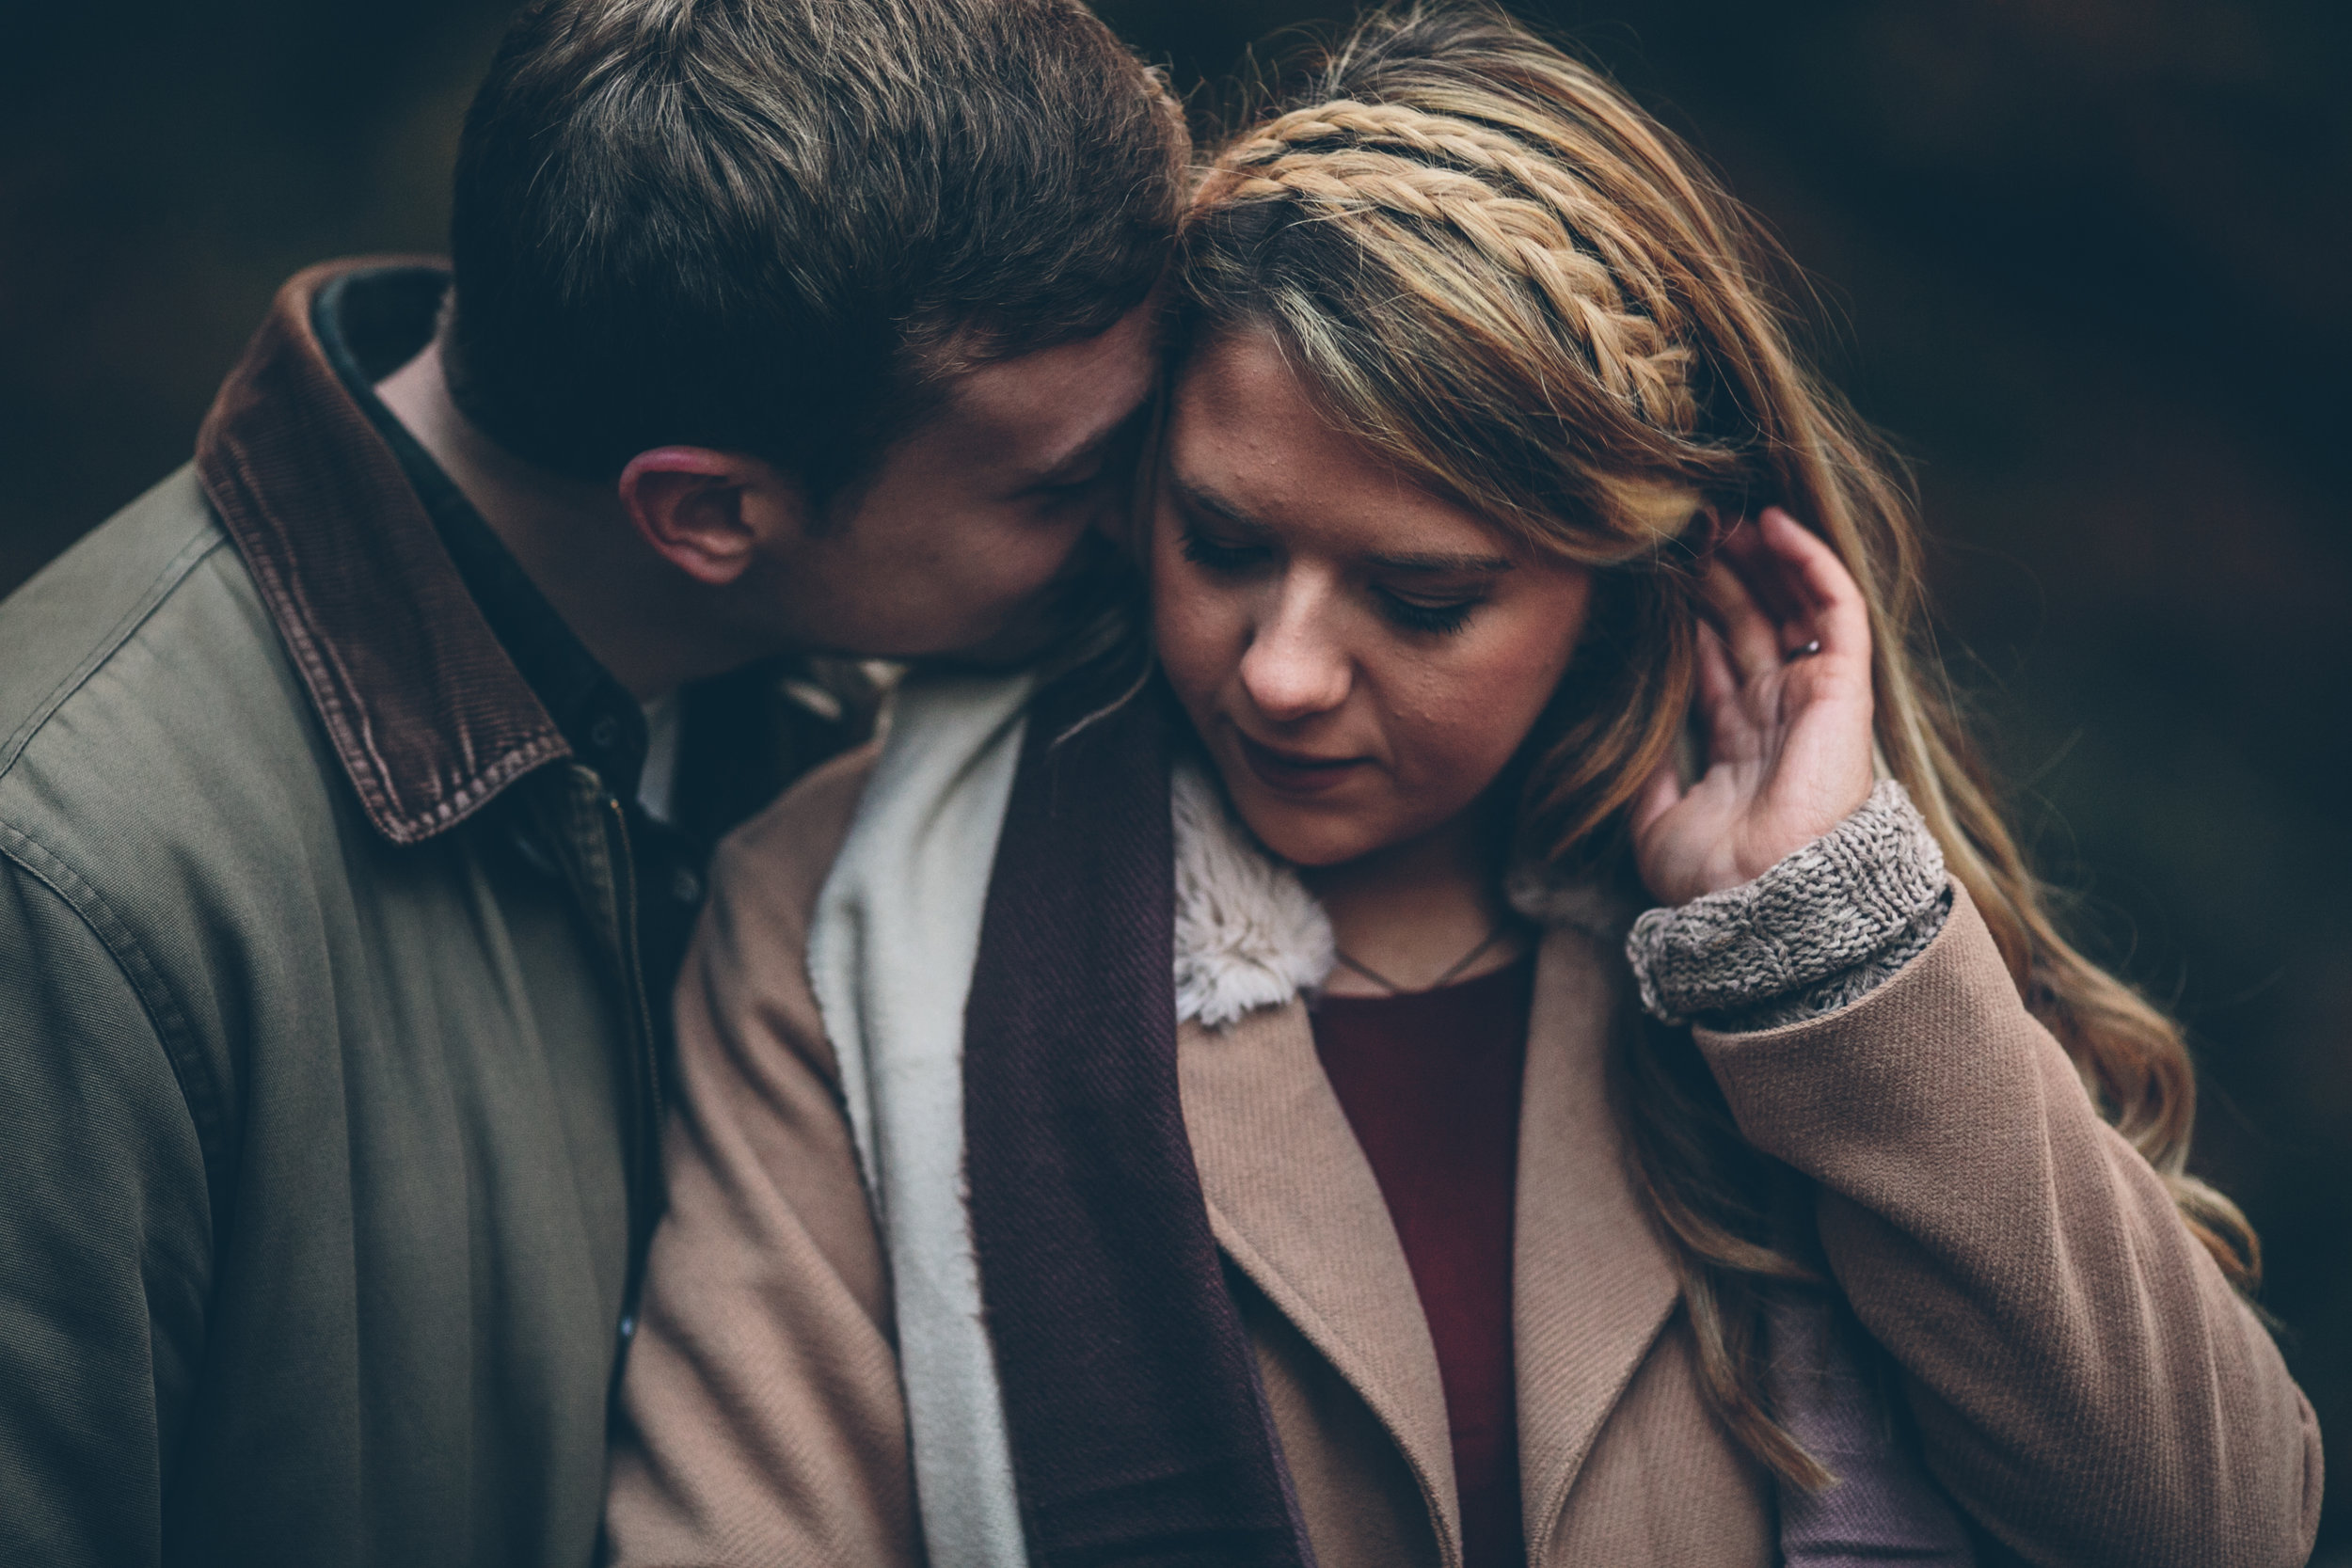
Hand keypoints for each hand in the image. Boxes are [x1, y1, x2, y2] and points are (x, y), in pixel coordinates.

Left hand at [1631, 507, 1876, 905]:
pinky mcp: (1842, 685)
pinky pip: (1835, 608)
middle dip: (1720, 574)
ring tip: (1721, 515)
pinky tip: (1772, 524)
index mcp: (1737, 744)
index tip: (1657, 571)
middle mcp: (1776, 715)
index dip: (1691, 612)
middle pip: (1751, 623)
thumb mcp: (1654, 821)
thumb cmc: (1711, 878)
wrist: (1759, 897)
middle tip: (1685, 528)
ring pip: (1789, 605)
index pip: (1716, 659)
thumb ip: (1644, 770)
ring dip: (1759, 558)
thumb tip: (1623, 729)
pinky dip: (1808, 562)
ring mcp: (1811, 697)